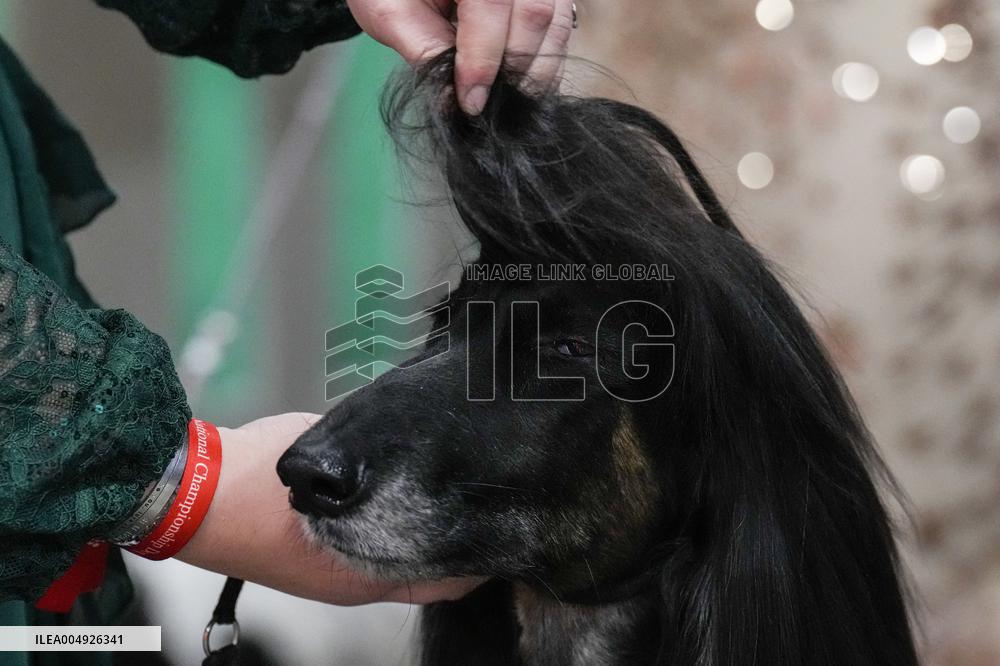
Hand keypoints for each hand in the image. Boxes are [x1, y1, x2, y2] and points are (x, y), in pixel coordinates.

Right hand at [176, 413, 482, 604]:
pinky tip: (393, 489)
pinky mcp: (309, 556)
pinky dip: (381, 526)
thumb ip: (377, 464)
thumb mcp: (330, 463)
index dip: (475, 558)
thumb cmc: (253, 484)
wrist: (188, 495)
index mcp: (364, 575)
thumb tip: (410, 456)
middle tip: (480, 507)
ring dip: (417, 533)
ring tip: (448, 495)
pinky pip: (360, 545)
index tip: (499, 529)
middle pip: (421, 571)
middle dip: (451, 543)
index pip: (444, 581)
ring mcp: (330, 571)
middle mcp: (352, 580)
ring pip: (392, 557)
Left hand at [346, 0, 575, 114]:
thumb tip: (453, 102)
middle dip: (515, 72)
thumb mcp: (392, 10)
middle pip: (534, 15)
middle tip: (492, 110)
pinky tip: (522, 85)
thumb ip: (423, 49)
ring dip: (536, 72)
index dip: (482, 61)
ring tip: (508, 102)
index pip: (489, 6)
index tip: (471, 104)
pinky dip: (546, 62)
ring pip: (555, 24)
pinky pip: (561, 27)